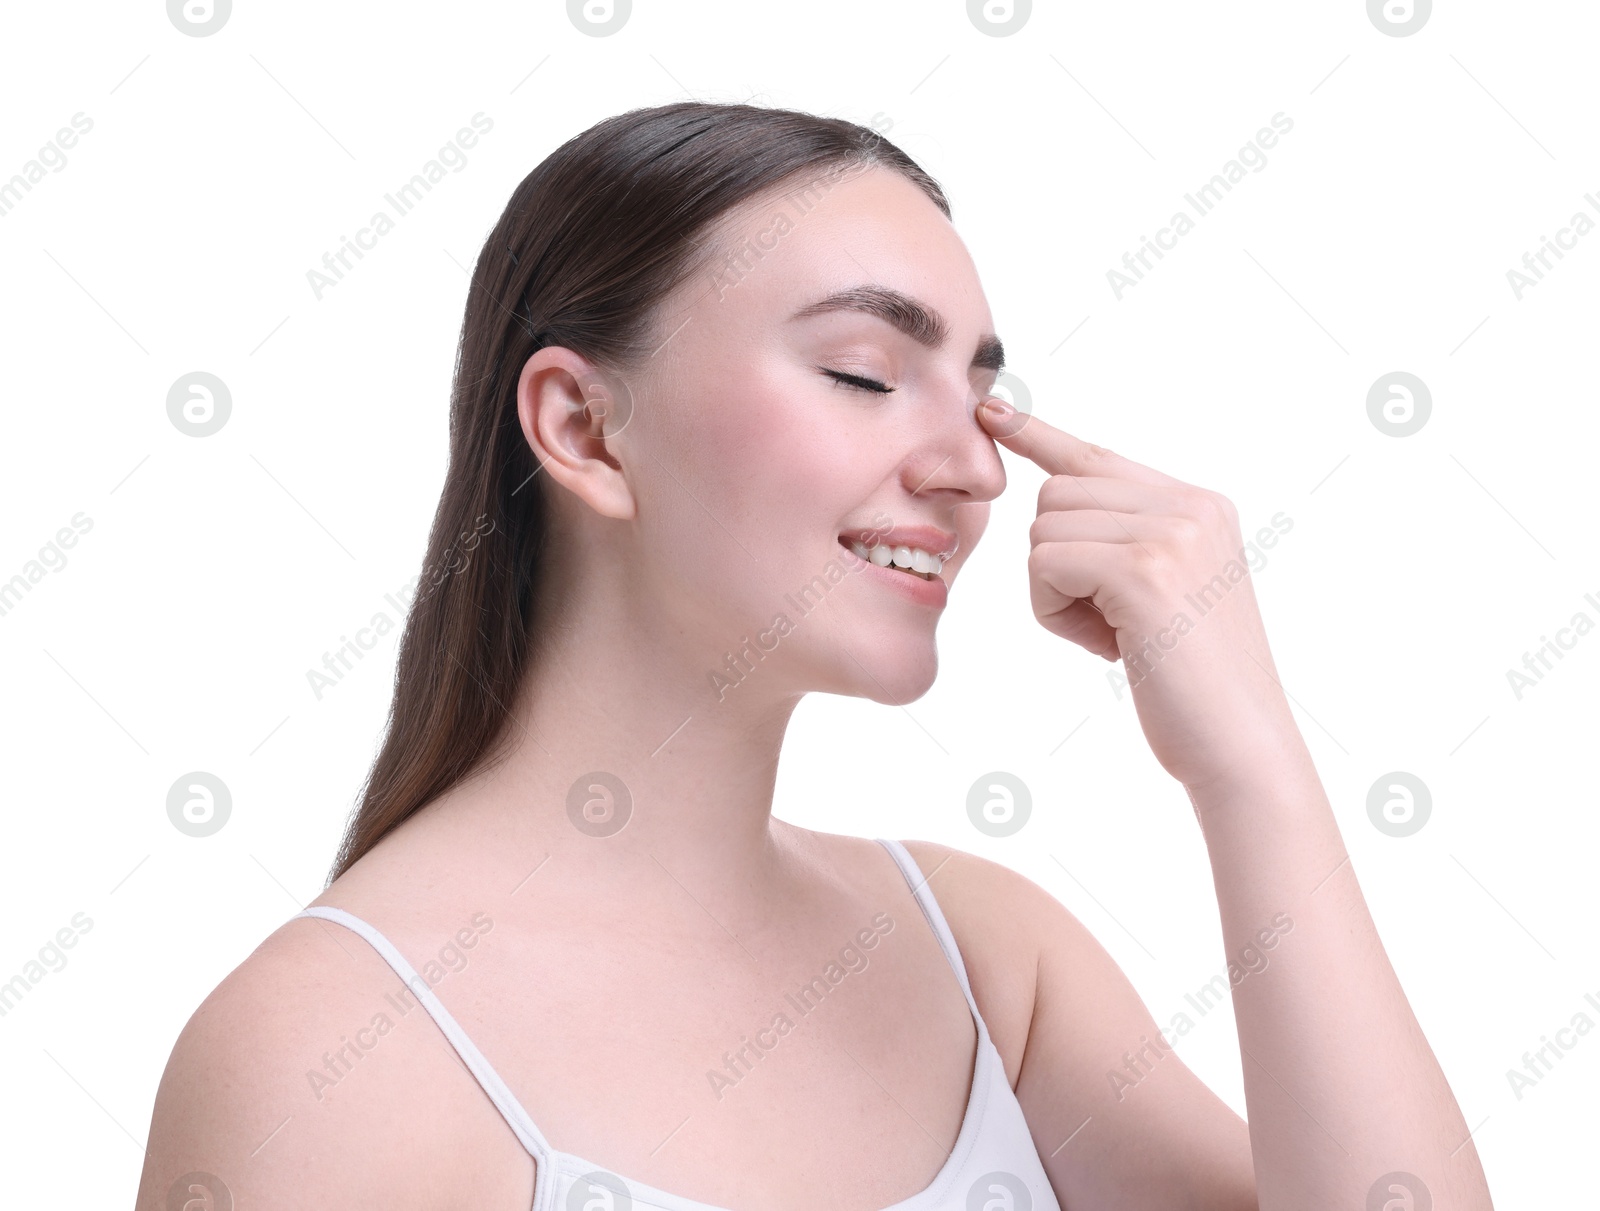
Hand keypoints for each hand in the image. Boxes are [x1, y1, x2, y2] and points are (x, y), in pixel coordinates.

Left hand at [977, 398, 1300, 789]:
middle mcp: (1191, 505)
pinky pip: (1044, 565)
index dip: (1040, 435)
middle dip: (1057, 563)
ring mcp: (1171, 533)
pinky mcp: (1144, 570)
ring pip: (1044, 530)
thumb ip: (1127, 540)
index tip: (992, 409)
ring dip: (1056, 593)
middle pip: (1056, 496)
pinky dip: (1054, 612)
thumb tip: (1054, 500)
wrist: (1241, 745)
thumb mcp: (1168, 593)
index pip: (1098, 457)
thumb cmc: (1192, 686)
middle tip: (1107, 622)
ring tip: (1115, 635)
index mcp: (1201, 505)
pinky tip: (1106, 645)